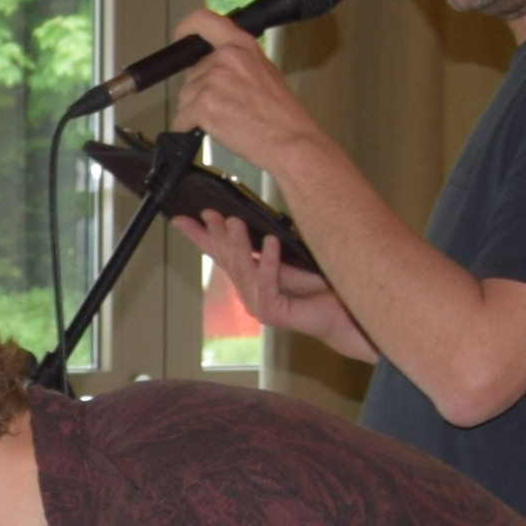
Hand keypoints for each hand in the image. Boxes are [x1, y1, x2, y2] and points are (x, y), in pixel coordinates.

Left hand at [165, 13, 329, 180]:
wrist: (291, 140)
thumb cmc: (282, 114)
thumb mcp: (264, 71)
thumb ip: (237, 63)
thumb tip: (215, 68)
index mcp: (242, 45)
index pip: (204, 21)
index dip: (187, 28)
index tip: (182, 37)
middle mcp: (225, 57)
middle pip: (193, 72)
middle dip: (201, 91)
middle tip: (227, 106)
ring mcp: (213, 80)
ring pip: (185, 97)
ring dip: (196, 111)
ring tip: (226, 120)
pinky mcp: (203, 104)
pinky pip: (181, 118)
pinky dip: (189, 127)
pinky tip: (212, 130)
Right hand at [187, 214, 356, 354]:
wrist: (344, 312)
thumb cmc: (322, 284)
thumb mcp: (291, 254)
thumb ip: (269, 242)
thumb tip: (255, 214)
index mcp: (251, 276)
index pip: (220, 252)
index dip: (200, 236)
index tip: (181, 218)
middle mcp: (250, 291)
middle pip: (226, 259)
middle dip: (216, 234)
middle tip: (209, 212)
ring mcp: (258, 304)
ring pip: (242, 269)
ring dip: (237, 243)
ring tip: (235, 220)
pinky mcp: (272, 312)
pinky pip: (265, 281)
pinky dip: (267, 261)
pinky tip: (270, 242)